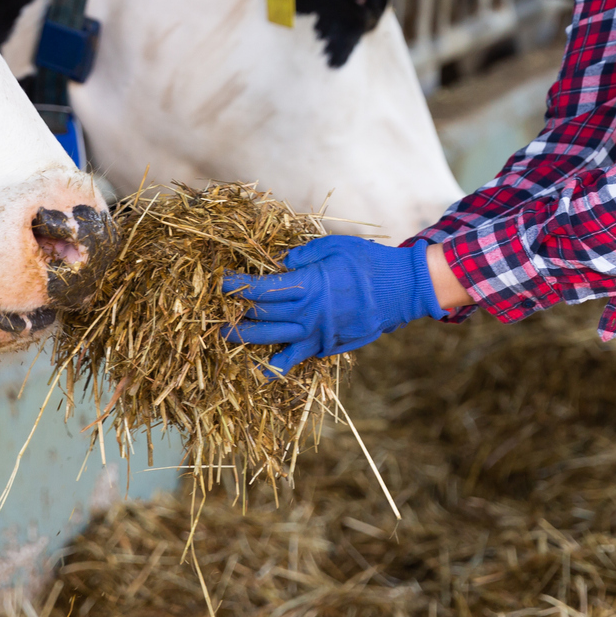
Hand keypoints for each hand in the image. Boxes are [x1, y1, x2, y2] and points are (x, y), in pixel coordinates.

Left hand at [223, 235, 446, 373]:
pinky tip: (261, 370)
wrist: (402, 291)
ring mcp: (316, 333)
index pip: (263, 287)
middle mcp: (307, 312)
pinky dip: (277, 366)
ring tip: (224, 336)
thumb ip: (304, 254)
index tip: (222, 283)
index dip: (239, 286)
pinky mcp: (326, 346)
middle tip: (213, 310)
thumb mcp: (335, 246)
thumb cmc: (369, 262)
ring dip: (246, 338)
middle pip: (262, 314)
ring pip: (272, 338)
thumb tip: (280, 262)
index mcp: (308, 284)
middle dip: (235, 312)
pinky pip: (296, 358)